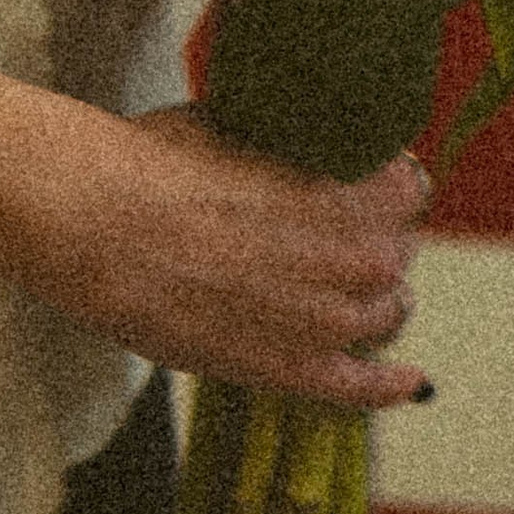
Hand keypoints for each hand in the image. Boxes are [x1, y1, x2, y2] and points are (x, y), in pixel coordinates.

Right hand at [19, 105, 431, 409]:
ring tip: (352, 291)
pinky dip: (392, 385)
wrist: (100, 223)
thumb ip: (283, 146)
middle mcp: (354, 257)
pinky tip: (413, 382)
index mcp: (345, 189)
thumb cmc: (156, 163)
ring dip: (376, 299)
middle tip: (340, 232)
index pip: (407, 190)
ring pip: (387, 313)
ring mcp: (327, 321)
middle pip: (396, 253)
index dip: (389, 183)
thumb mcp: (236, 124)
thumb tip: (288, 139)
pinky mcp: (292, 371)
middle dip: (378, 240)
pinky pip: (363, 389)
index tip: (371, 178)